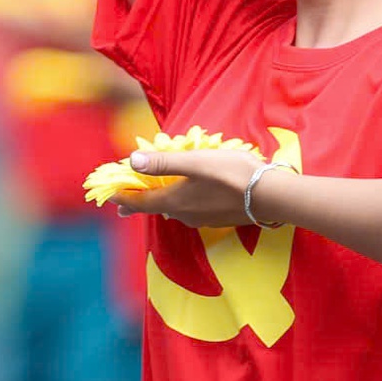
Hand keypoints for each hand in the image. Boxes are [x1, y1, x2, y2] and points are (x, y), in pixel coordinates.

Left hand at [112, 146, 268, 230]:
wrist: (271, 196)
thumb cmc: (232, 175)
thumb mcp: (195, 162)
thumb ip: (164, 162)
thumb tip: (132, 160)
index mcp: (175, 201)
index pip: (141, 202)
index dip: (124, 198)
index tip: (110, 196)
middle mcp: (185, 215)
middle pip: (156, 208)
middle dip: (140, 201)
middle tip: (127, 198)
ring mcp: (202, 220)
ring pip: (175, 210)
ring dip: (162, 201)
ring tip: (156, 193)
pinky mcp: (218, 219)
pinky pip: (191, 211)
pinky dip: (182, 202)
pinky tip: (189, 195)